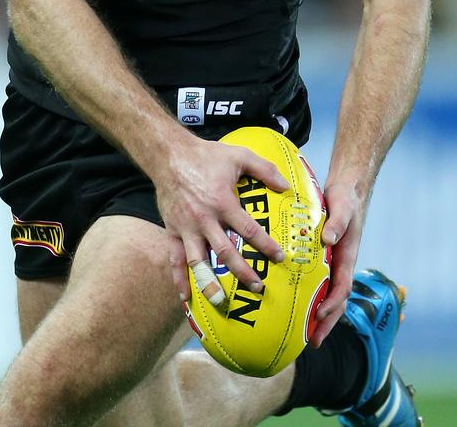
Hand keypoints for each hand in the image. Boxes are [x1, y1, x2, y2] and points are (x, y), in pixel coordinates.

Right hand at [156, 136, 289, 301]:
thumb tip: (286, 186)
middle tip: (258, 287)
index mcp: (223, 202)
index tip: (280, 258)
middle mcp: (205, 219)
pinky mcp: (172, 231)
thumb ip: (264, 169)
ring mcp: (186, 228)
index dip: (266, 246)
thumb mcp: (239, 155)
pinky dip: (179, 279)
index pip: (249, 230)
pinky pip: (175, 259)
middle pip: (225, 252)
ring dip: (210, 283)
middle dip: (243, 272)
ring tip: (221, 302)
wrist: (169, 155)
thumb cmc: (206, 155)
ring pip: (199, 261)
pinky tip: (185, 297)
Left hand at [308, 180, 365, 346]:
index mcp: (347, 257)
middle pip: (336, 300)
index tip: (320, 315)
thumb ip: (336, 223)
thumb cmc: (345, 200)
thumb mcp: (343, 208)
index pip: (342, 287)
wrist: (346, 191)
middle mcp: (339, 264)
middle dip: (326, 322)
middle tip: (312, 342)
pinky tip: (293, 303)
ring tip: (303, 334)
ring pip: (326, 294)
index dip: (333, 303)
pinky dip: (308, 295)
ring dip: (318, 315)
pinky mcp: (321, 258)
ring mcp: (331, 263)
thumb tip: (327, 239)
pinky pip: (316, 281)